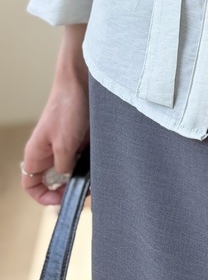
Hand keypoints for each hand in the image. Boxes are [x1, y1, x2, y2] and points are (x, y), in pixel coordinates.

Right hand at [21, 24, 90, 206]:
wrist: (83, 80)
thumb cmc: (68, 107)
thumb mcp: (64, 144)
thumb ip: (63, 166)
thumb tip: (67, 180)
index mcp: (37, 153)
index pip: (31, 183)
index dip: (42, 196)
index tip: (60, 199)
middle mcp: (50, 150)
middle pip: (54, 179)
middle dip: (69, 189)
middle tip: (86, 194)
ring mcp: (66, 143)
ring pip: (72, 169)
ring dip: (83, 177)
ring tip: (98, 182)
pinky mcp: (82, 136)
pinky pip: (85, 156)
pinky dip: (93, 163)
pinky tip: (103, 165)